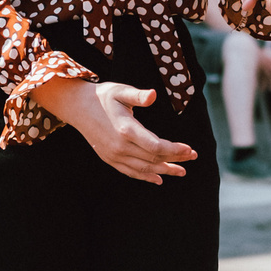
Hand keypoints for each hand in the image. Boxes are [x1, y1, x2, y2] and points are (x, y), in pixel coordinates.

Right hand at [33, 78, 197, 183]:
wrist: (78, 106)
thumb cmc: (103, 96)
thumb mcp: (121, 91)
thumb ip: (138, 95)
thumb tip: (153, 95)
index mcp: (126, 129)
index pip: (156, 146)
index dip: (175, 150)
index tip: (190, 149)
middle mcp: (120, 146)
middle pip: (154, 158)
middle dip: (175, 160)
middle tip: (192, 157)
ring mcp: (114, 155)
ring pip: (144, 168)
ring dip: (164, 170)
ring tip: (181, 171)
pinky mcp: (109, 158)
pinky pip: (130, 171)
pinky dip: (145, 176)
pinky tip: (159, 179)